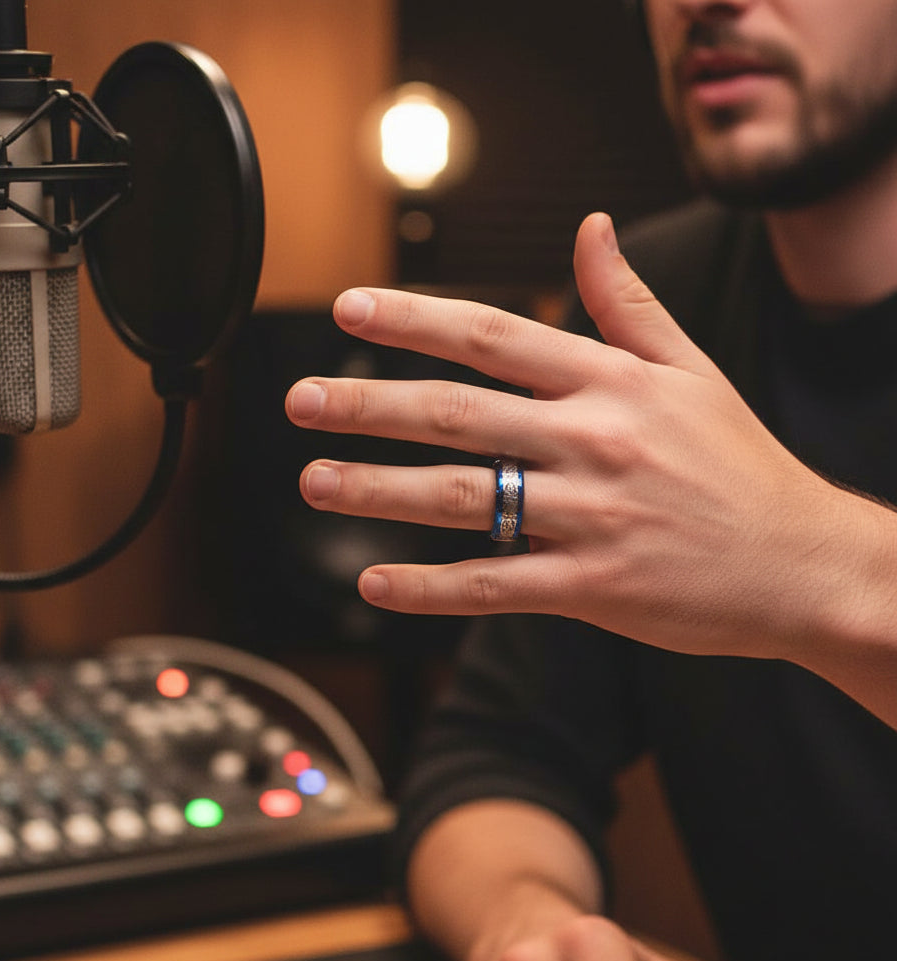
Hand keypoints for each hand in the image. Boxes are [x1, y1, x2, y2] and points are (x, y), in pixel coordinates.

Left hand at [284, 212, 879, 665]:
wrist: (803, 561)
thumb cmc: (739, 463)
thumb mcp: (691, 369)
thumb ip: (628, 303)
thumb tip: (589, 228)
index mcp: (611, 381)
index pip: (492, 336)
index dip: (413, 319)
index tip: (347, 309)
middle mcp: (593, 440)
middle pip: (456, 414)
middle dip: (368, 405)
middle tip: (300, 401)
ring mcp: (592, 517)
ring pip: (462, 499)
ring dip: (378, 490)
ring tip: (315, 483)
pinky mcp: (594, 588)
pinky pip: (494, 585)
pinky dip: (430, 589)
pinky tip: (374, 584)